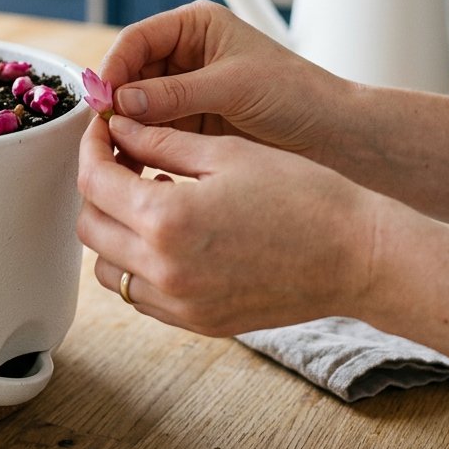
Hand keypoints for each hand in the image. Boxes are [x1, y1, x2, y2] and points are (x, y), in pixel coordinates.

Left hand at [75, 114, 378, 334]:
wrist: (358, 257)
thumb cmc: (303, 195)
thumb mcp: (227, 154)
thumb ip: (160, 142)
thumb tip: (118, 127)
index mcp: (166, 220)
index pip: (93, 181)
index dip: (91, 148)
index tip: (102, 129)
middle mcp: (163, 270)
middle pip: (90, 226)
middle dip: (97, 187)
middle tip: (122, 159)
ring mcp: (179, 304)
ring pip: (107, 267)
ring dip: (113, 229)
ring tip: (150, 197)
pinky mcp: (196, 322)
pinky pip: (139, 294)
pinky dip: (137, 263)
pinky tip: (170, 233)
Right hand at [100, 0, 352, 163]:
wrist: (338, 137)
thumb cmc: (299, 95)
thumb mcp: (234, 87)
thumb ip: (175, 93)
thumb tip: (122, 102)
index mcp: (195, 27)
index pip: (137, 39)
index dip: (115, 67)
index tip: (102, 98)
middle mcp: (185, 56)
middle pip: (130, 74)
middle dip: (116, 102)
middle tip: (103, 131)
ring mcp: (185, 92)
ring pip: (136, 107)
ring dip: (125, 128)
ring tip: (116, 152)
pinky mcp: (190, 125)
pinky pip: (153, 132)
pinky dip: (142, 146)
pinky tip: (136, 163)